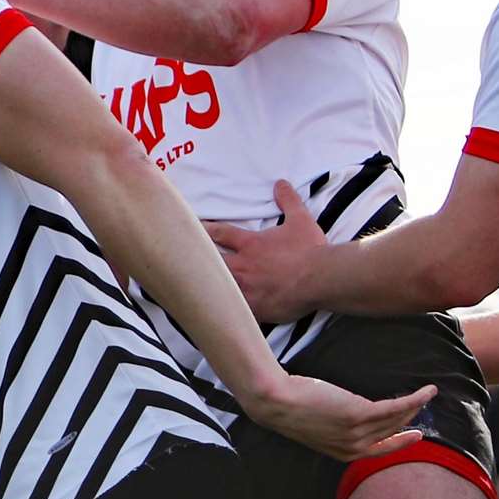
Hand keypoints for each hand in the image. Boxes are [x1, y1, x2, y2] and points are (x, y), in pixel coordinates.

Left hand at [204, 180, 325, 323]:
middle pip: (210, 261)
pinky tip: (213, 315)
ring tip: (190, 287)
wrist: (321, 277)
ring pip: (217, 287)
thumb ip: (288, 201)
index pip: (219, 233)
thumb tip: (280, 183)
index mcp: (250, 244)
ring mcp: (246, 288)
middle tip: (178, 259)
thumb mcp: (300, 220)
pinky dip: (225, 312)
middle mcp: (242, 265)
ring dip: (206, 286)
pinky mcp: (255, 308)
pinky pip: (234, 312)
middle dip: (196, 259)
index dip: (204, 230)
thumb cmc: (310, 249)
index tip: (190, 229)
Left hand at [245, 374, 436, 463]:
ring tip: (428, 394)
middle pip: (390, 431)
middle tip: (421, 407)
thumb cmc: (288, 406)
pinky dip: (414, 400)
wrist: (274, 401)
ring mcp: (357, 432)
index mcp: (342, 452)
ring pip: (395, 419)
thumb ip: (333, 423)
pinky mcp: (359, 414)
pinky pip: (395, 407)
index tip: (414, 435)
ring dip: (416, 406)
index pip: (378, 449)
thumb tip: (341, 410)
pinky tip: (425, 392)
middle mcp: (353, 447)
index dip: (398, 443)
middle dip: (409, 419)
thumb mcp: (314, 422)